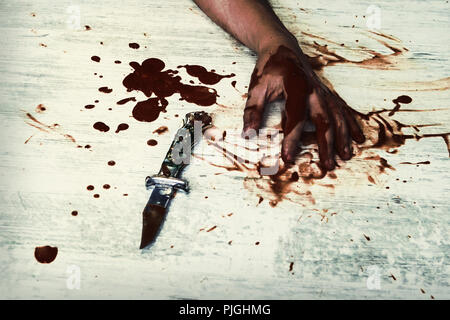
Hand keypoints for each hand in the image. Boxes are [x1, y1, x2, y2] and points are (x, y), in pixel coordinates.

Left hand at [243, 43, 364, 170]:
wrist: (282, 47)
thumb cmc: (269, 68)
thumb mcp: (256, 87)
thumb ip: (252, 110)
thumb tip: (248, 134)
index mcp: (296, 86)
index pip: (295, 117)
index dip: (292, 139)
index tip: (288, 158)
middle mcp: (314, 90)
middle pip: (323, 120)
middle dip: (327, 145)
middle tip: (327, 166)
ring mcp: (323, 92)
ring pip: (337, 116)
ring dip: (343, 137)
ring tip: (346, 156)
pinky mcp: (327, 93)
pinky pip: (342, 110)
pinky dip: (352, 124)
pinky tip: (359, 137)